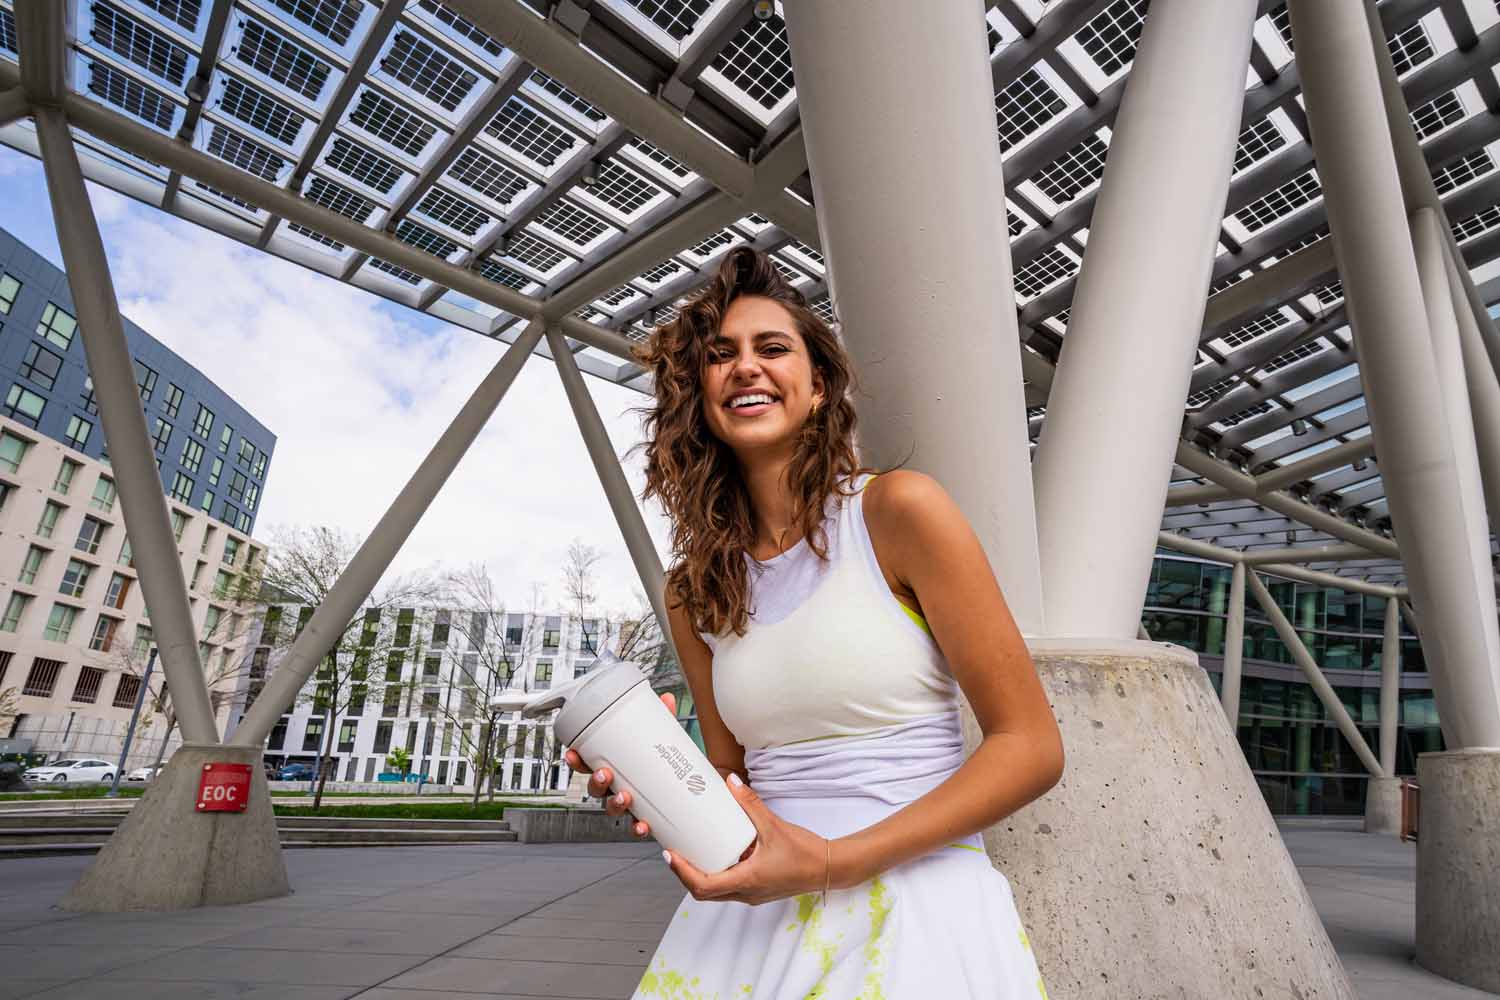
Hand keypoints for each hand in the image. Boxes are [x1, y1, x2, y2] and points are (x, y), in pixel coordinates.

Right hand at [562, 692, 675, 838]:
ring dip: (614, 804)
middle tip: (605, 774)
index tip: (572, 752)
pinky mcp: (643, 816)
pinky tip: (642, 825)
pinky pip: (634, 825)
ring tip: (624, 797)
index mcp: (614, 766)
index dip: (576, 759)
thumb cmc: (664, 761)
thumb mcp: (662, 737)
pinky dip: (636, 827)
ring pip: (611, 807)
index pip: (588, 763)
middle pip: (595, 787)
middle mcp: (616, 786)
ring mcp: (628, 802)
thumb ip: (663, 719)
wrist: (687, 789)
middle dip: (596, 782)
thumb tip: (666, 700)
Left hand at [663, 773, 829, 905]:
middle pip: (704, 893)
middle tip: (674, 854)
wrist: (829, 868)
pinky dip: (718, 874)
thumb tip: (732, 783)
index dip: (682, 872)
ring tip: (691, 853)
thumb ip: (751, 804)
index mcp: (747, 880)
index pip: (704, 886)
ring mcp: (752, 894)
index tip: (670, 855)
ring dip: (701, 876)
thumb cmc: (806, 853)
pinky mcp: (758, 890)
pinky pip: (730, 887)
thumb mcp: (774, 825)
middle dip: (685, 874)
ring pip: (716, 893)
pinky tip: (719, 855)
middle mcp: (746, 893)